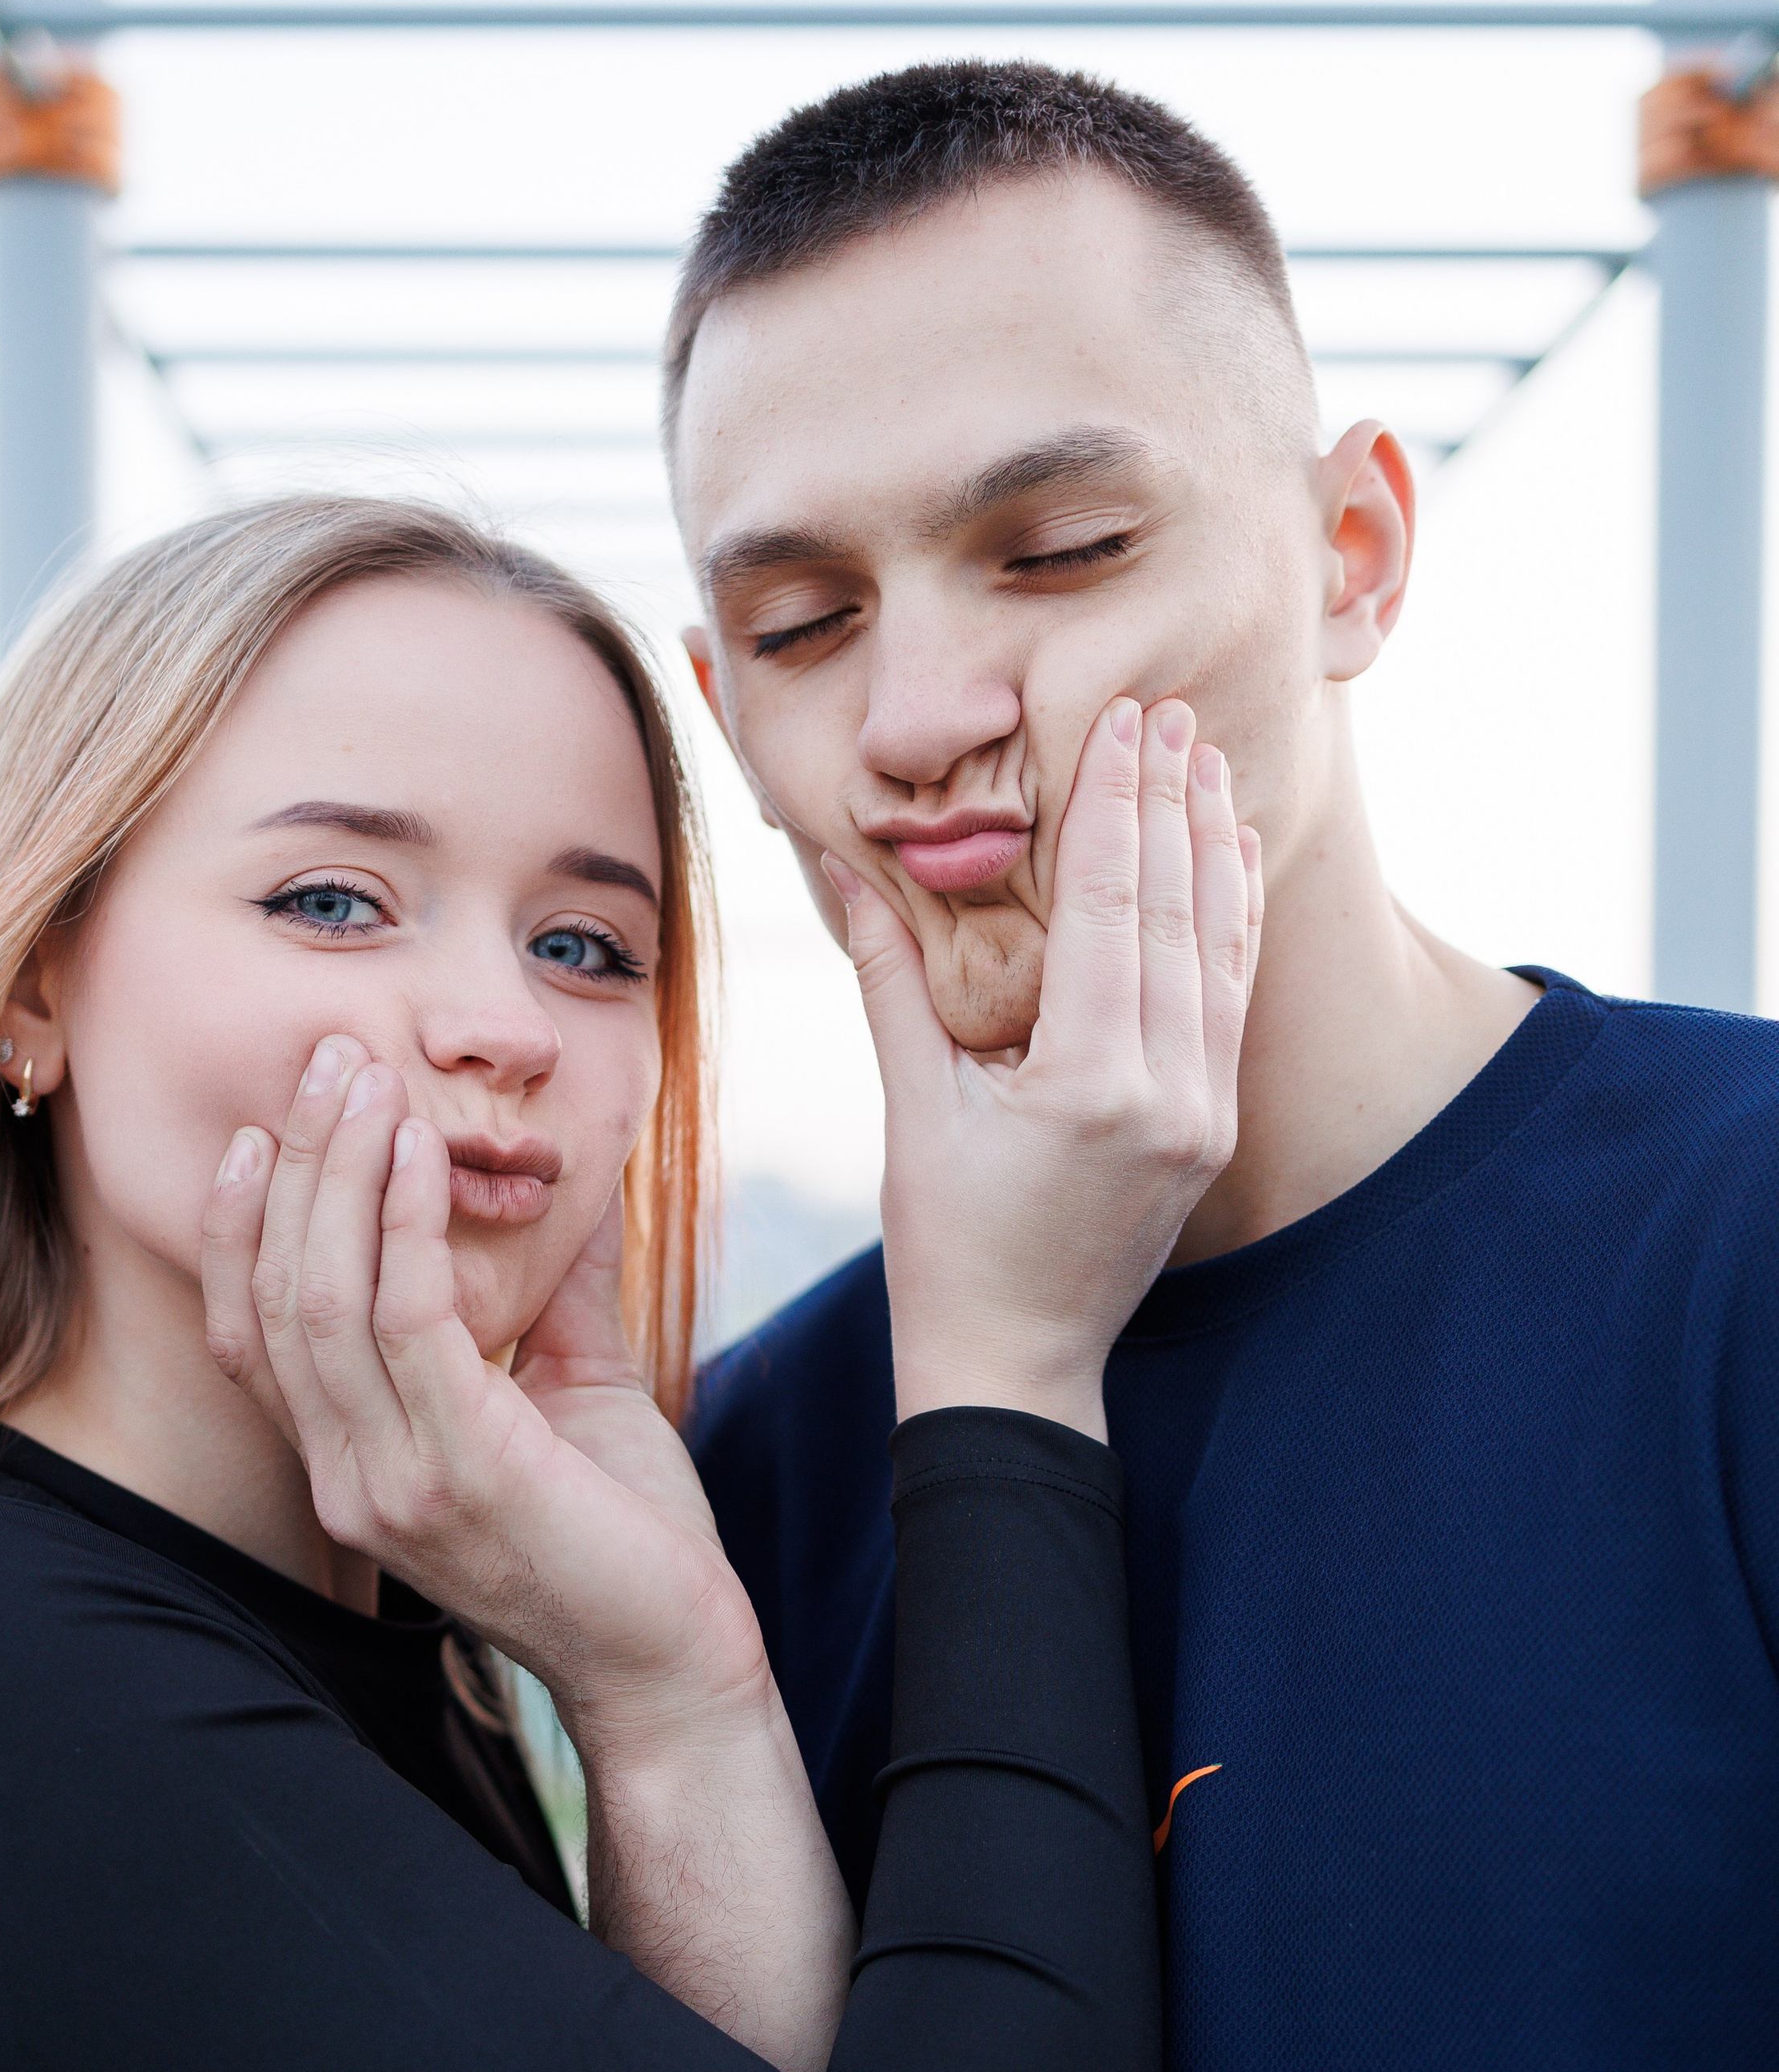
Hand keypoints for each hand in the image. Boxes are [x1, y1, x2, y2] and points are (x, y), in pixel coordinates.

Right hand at [200, 1043, 767, 1756]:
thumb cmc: (628, 1535)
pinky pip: (410, 1322)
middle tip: (328, 1060)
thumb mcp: (576, 1391)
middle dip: (296, 1165)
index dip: (241, 1226)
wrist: (677, 1658)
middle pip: (277, 1294)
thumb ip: (556, 1294)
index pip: (251, 1333)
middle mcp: (349, 1476)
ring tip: (367, 1080)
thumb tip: (573, 1187)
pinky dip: (409, 1226)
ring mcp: (395, 1480)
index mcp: (354, 1463)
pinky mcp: (463, 1471)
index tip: (262, 1129)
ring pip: (324, 1298)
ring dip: (343, 1175)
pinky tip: (428, 1155)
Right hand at [829, 697, 1260, 1442]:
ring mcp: (1203, 1113)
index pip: (1107, 907)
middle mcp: (1165, 1092)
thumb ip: (890, 979)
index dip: (1114, 805)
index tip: (1122, 719)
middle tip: (1170, 708)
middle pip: (1174, 914)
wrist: (1017, 1363)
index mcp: (1087, 1084)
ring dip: (1212, 848)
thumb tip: (840, 866)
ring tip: (1207, 759)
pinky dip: (1231, 922)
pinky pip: (1231, 1001)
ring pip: (1219, 950)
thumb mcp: (912, 1110)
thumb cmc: (946, 1248)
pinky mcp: (1214, 1128)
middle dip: (1170, 803)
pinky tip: (1228, 858)